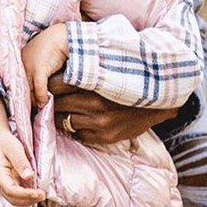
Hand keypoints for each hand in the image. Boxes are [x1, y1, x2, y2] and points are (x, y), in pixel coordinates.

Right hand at [0, 128, 44, 206]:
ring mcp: (3, 184)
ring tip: (41, 194)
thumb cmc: (5, 143)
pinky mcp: (9, 183)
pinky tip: (36, 191)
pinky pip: (18, 194)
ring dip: (29, 199)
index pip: (10, 190)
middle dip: (28, 199)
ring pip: (15, 199)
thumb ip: (21, 163)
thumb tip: (29, 177)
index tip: (38, 192)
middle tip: (43, 195)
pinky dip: (27, 195)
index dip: (24, 194)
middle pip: (12, 199)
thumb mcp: (14, 149)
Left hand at [21, 24, 68, 107]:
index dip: (21, 92)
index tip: (24, 103)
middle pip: (21, 87)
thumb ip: (34, 69)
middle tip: (30, 111)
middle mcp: (21, 64)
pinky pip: (38, 88)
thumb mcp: (39, 57)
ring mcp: (29, 67)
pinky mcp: (39, 70)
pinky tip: (45, 102)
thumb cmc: (52, 46)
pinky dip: (42, 97)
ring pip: (29, 90)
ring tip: (38, 109)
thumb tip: (36, 85)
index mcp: (19, 60)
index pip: (17, 81)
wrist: (61, 36)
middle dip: (25, 100)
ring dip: (34, 101)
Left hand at [48, 77, 178, 144]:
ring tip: (63, 110)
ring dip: (60, 116)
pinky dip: (76, 128)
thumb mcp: (109, 69)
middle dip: (52, 101)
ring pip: (64, 122)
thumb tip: (56, 71)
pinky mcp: (106, 137)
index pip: (56, 85)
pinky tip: (80, 120)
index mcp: (95, 84)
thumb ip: (85, 70)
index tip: (46, 84)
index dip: (48, 85)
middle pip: (58, 104)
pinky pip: (79, 134)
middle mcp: (96, 105)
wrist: (160, 102)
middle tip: (49, 98)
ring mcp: (101, 124)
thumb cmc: (129, 80)